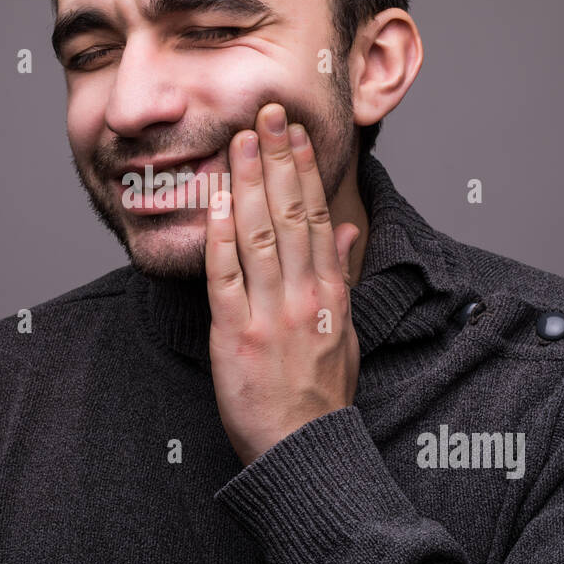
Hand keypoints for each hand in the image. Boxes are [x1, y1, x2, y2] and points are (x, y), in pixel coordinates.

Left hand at [204, 102, 360, 466]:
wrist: (302, 449)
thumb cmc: (321, 394)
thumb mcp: (345, 331)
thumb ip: (340, 274)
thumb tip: (345, 227)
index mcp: (331, 293)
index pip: (319, 217)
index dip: (306, 170)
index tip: (296, 133)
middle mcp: (303, 296)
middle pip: (291, 214)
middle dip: (279, 159)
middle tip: (269, 114)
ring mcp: (269, 314)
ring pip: (260, 234)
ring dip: (250, 183)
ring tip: (242, 140)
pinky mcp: (235, 335)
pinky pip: (225, 277)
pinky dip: (220, 236)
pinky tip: (217, 201)